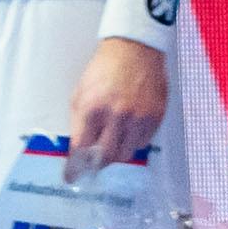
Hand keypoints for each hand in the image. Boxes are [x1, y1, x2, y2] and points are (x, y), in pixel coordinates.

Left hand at [63, 33, 168, 184]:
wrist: (134, 51)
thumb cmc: (102, 72)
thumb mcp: (80, 94)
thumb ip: (79, 124)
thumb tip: (77, 150)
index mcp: (92, 109)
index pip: (82, 148)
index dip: (75, 166)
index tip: (71, 177)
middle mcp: (117, 115)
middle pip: (107, 157)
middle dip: (98, 163)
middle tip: (94, 163)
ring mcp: (139, 117)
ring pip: (127, 153)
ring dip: (116, 153)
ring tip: (111, 144)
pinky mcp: (156, 117)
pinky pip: (143, 142)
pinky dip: (133, 143)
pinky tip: (127, 132)